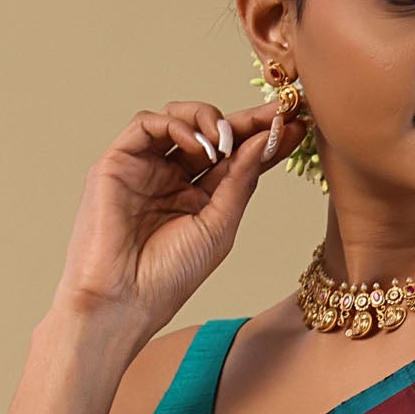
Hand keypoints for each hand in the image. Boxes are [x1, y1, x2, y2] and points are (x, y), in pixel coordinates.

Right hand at [50, 96, 309, 343]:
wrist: (123, 299)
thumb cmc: (170, 275)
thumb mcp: (220, 226)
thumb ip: (240, 180)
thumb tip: (265, 139)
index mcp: (199, 197)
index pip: (236, 157)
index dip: (264, 138)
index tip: (297, 123)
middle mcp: (172, 177)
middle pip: (211, 132)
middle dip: (245, 121)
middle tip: (275, 114)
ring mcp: (144, 167)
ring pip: (177, 117)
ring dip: (208, 119)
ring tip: (226, 140)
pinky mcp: (117, 162)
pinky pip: (145, 124)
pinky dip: (175, 125)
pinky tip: (199, 147)